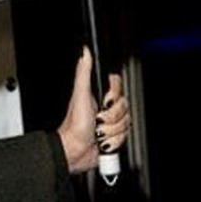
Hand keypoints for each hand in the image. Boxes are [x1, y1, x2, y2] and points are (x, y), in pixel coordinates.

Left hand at [57, 46, 129, 173]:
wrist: (74, 150)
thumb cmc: (74, 124)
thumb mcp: (80, 94)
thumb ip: (83, 72)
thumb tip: (84, 51)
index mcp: (99, 95)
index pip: (119, 88)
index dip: (114, 96)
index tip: (104, 102)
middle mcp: (106, 108)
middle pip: (125, 107)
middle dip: (111, 117)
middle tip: (98, 120)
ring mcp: (111, 122)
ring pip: (126, 123)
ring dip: (111, 131)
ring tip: (98, 132)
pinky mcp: (115, 137)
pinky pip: (125, 137)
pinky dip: (114, 141)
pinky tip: (103, 141)